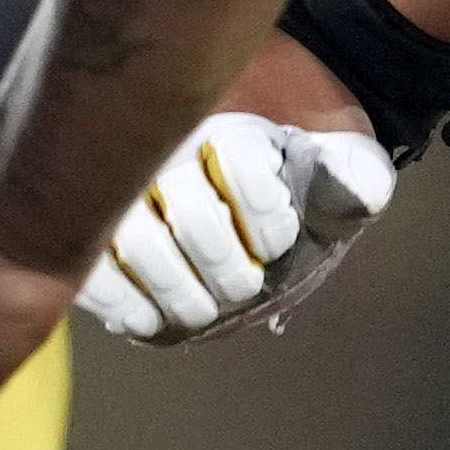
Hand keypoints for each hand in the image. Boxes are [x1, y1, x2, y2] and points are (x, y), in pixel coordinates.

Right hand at [81, 111, 395, 343]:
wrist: (246, 189)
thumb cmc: (293, 183)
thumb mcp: (338, 171)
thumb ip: (355, 177)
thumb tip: (360, 190)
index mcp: (233, 128)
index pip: (242, 163)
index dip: (267, 218)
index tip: (280, 242)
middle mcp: (168, 148)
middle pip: (188, 211)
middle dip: (223, 264)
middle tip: (242, 288)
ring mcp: (122, 187)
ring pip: (134, 239)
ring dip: (175, 289)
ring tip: (202, 311)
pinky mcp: (92, 228)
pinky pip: (90, 264)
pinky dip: (118, 300)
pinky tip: (147, 321)